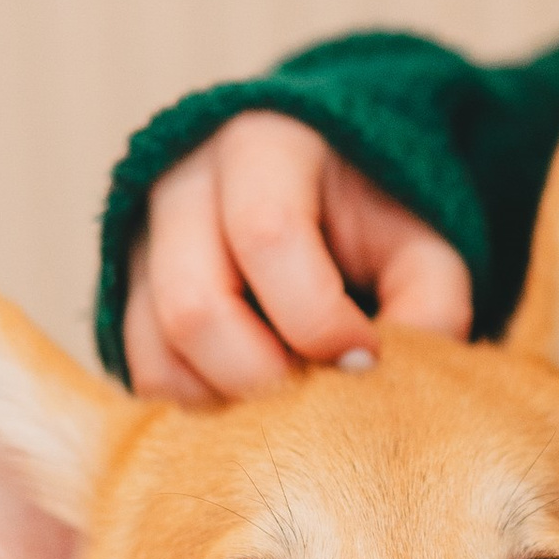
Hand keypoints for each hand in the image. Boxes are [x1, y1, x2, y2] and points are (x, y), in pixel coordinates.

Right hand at [124, 110, 472, 402]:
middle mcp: (182, 189)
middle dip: (268, 378)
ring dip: (233, 402)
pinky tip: (258, 401)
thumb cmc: (372, 220)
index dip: (320, 320)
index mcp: (263, 149)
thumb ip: (430, 298)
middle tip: (324, 398)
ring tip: (295, 399)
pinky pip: (147, 377)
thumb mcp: (420, 239)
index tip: (367, 358)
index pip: (267, 236)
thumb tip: (391, 379)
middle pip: (195, 308)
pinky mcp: (127, 300)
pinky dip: (203, 409)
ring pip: (159, 354)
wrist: (316, 195)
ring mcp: (142, 246)